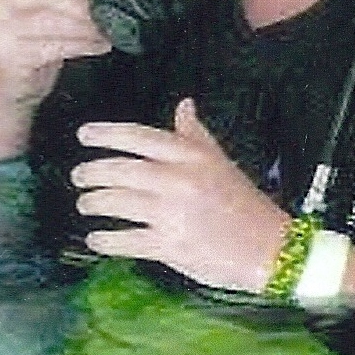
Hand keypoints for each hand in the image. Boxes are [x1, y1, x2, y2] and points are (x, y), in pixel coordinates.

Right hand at [0, 0, 110, 104]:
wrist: (12, 78)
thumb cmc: (35, 33)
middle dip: (87, 2)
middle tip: (112, 11)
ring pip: (54, 18)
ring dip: (89, 26)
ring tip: (108, 30)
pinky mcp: (9, 51)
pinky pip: (55, 45)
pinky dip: (83, 44)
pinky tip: (98, 45)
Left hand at [72, 98, 291, 292]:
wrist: (275, 249)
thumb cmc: (244, 203)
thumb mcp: (220, 161)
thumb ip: (194, 134)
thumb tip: (184, 104)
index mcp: (189, 157)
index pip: (135, 136)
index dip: (104, 133)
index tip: (83, 135)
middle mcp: (177, 180)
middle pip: (117, 169)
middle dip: (89, 173)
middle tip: (78, 177)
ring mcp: (173, 213)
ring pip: (115, 202)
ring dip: (92, 203)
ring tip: (85, 205)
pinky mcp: (171, 245)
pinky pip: (125, 239)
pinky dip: (105, 240)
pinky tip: (96, 239)